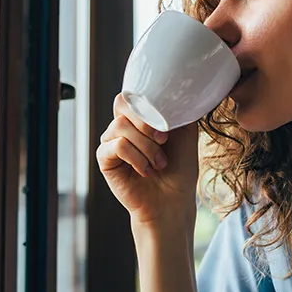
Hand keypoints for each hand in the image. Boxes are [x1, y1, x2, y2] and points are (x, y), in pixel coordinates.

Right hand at [96, 93, 199, 224]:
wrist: (174, 198)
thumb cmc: (180, 166)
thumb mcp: (185, 131)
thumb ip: (177, 110)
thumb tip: (176, 93)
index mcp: (139, 117)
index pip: (132, 95)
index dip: (148, 104)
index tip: (167, 125)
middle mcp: (123, 127)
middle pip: (122, 104)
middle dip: (146, 123)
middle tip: (163, 140)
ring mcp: (111, 142)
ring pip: (121, 126)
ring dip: (146, 146)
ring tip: (158, 162)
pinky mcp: (105, 160)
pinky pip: (117, 146)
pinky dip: (137, 158)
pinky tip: (146, 170)